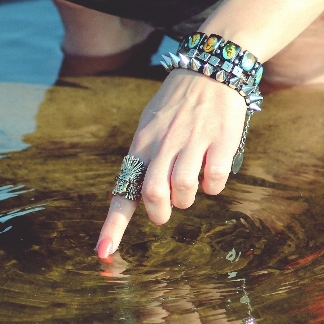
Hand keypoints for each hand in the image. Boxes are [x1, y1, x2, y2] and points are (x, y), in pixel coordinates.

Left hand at [97, 70, 246, 256]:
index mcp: (142, 146)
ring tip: (190, 187)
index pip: (123, 191)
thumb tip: (129, 195)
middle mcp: (163, 146)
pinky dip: (214, 187)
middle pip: (153, 195)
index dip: (113, 226)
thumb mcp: (149, 129)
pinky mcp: (220, 141)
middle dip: (159, 213)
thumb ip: (141, 161)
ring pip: (183, 190)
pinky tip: (212, 174)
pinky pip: (215, 179)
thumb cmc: (176, 106)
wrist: (209, 70)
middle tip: (165, 212)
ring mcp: (192, 143)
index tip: (103, 253)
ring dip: (187, 200)